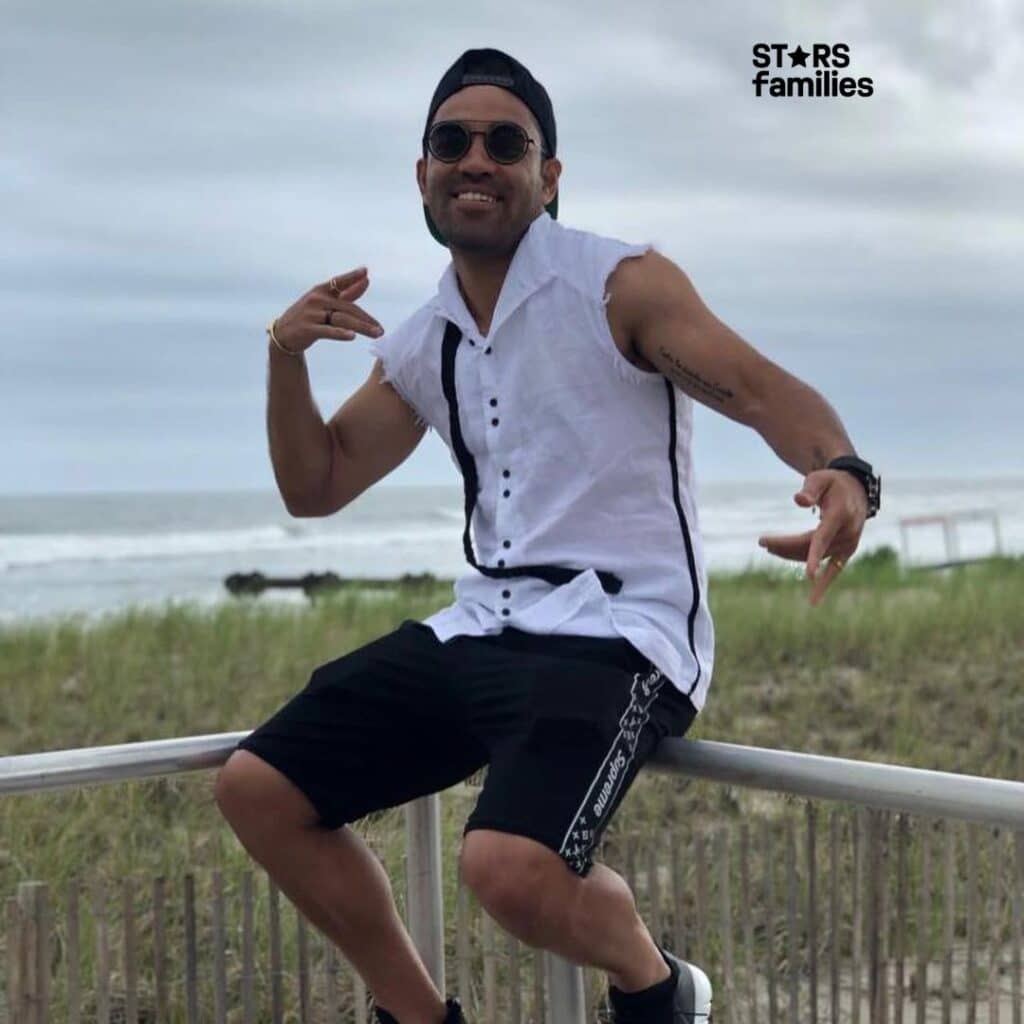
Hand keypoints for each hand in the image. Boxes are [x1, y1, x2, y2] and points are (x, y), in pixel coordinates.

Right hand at [271, 267, 384, 354]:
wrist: (284, 335)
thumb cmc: (309, 316)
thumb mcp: (326, 302)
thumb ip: (347, 293)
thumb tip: (366, 280)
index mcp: (321, 290)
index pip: (338, 281)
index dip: (351, 276)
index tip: (365, 272)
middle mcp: (317, 299)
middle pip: (348, 308)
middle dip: (366, 319)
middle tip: (381, 329)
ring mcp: (311, 314)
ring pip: (341, 319)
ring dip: (361, 327)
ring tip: (376, 333)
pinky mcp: (307, 329)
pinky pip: (327, 331)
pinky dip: (340, 333)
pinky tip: (352, 336)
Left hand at [757, 469, 868, 605]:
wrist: (855, 488)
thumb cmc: (833, 482)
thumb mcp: (821, 478)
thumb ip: (810, 489)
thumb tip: (798, 500)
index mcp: (840, 516)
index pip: (822, 539)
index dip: (813, 556)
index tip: (808, 576)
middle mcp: (847, 533)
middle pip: (811, 547)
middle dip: (785, 546)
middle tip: (762, 541)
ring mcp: (848, 544)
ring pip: (814, 555)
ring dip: (790, 554)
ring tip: (768, 546)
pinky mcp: (846, 551)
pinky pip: (834, 569)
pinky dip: (823, 584)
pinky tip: (813, 601)